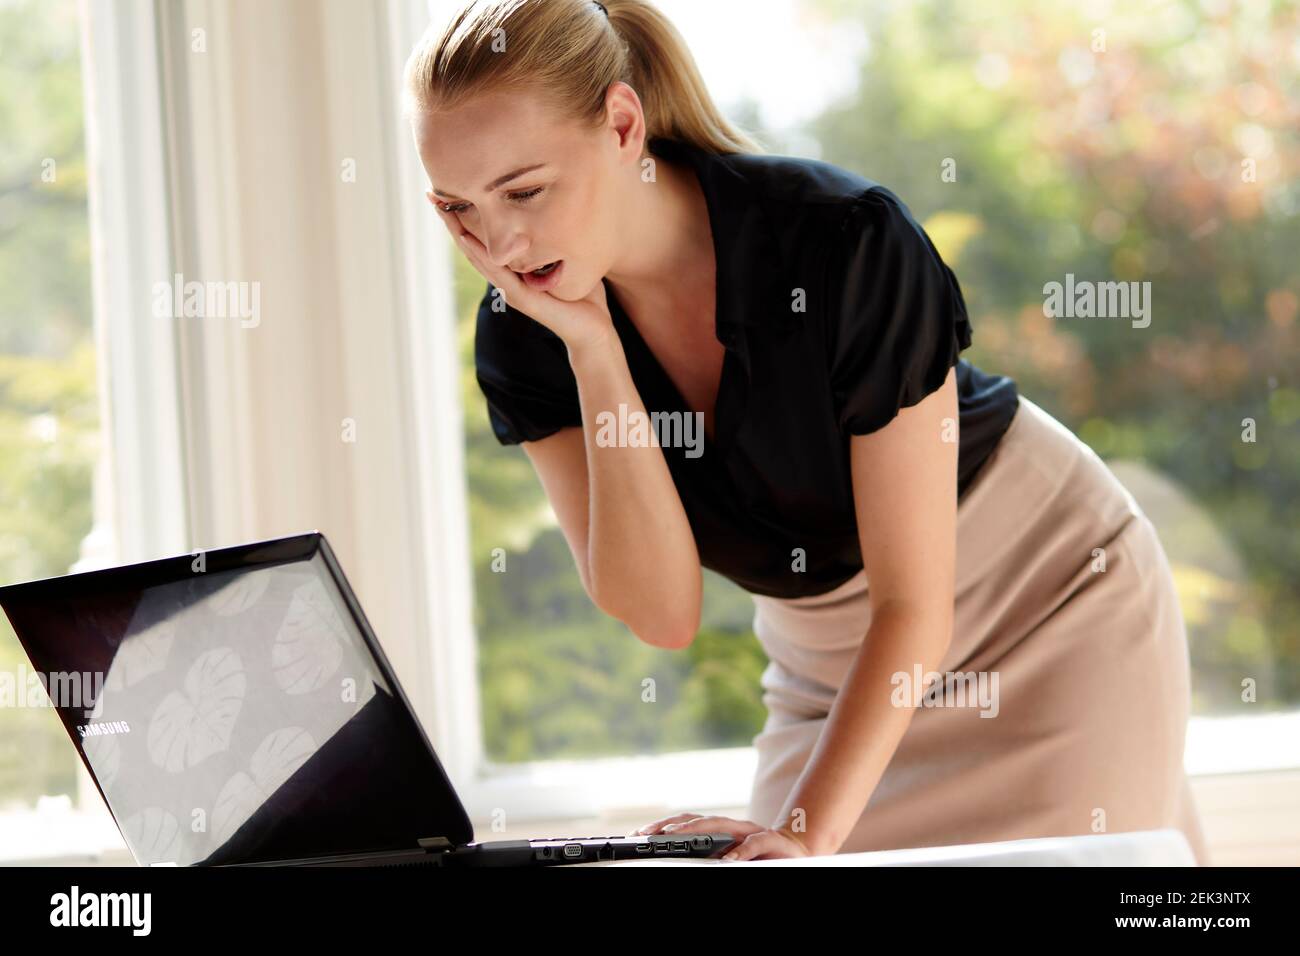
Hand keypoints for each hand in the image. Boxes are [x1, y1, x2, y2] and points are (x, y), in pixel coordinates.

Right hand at [433, 205, 614, 350]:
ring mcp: (511, 290)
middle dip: (452, 220)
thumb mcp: (570, 260)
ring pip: (478, 257)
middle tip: (433, 194)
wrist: (594, 333)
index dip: (466, 218)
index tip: (450, 192)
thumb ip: (560, 240)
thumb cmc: (584, 298)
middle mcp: (507, 279)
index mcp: (514, 269)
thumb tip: (567, 207)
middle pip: (472, 245)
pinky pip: (499, 274)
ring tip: (443, 211)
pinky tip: (468, 240)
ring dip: (458, 234)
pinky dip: (482, 256)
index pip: (484, 240)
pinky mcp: (523, 299)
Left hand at [629, 813, 817, 861]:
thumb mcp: (730, 858)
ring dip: (696, 830)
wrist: (798, 852)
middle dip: (671, 825)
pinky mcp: (770, 840)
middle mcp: (732, 826)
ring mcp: (750, 831)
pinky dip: (741, 850)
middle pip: (697, 819)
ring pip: (720, 824)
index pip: (687, 823)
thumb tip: (679, 860)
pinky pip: (754, 842)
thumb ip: (708, 856)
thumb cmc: (760, 856)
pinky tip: (729, 858)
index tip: (641, 834)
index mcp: (720, 830)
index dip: (664, 825)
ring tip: (674, 837)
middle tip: (650, 834)